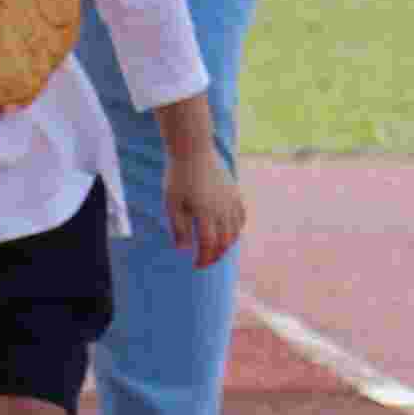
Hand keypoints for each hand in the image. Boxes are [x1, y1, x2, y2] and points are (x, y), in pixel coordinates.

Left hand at [161, 148, 248, 271]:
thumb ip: (178, 228)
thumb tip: (183, 250)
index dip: (204, 258)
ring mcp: (231, 200)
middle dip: (215, 256)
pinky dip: (236, 229)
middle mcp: (222, 209)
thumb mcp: (171, 203)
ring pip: (235, 231)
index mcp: (205, 213)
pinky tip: (229, 233)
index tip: (196, 266)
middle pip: (225, 242)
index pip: (209, 244)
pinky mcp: (235, 192)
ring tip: (216, 250)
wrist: (193, 148)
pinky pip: (241, 217)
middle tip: (205, 262)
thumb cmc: (178, 176)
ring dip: (227, 245)